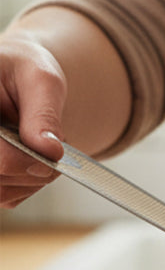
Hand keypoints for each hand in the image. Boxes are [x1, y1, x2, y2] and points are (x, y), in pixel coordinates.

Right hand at [0, 31, 66, 207]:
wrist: (18, 81)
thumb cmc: (26, 73)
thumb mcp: (42, 80)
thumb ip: (44, 114)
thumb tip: (51, 150)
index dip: (26, 159)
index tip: (53, 149)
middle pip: (1, 173)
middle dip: (37, 167)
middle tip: (54, 144)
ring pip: (3, 191)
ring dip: (36, 177)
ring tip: (42, 145)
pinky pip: (9, 197)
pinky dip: (31, 183)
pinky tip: (32, 158)